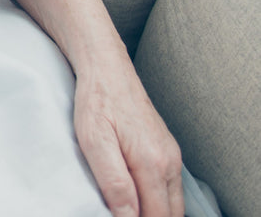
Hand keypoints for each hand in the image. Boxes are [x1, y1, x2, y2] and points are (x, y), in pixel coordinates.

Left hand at [73, 65, 182, 216]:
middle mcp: (169, 162)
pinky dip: (158, 199)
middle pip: (170, 214)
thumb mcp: (94, 140)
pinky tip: (138, 195)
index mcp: (153, 163)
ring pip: (173, 203)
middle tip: (120, 213)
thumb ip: (114, 182)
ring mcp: (172, 155)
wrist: (106, 67)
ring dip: (155, 212)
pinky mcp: (167, 149)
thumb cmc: (97, 100)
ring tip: (127, 207)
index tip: (117, 216)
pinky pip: (170, 187)